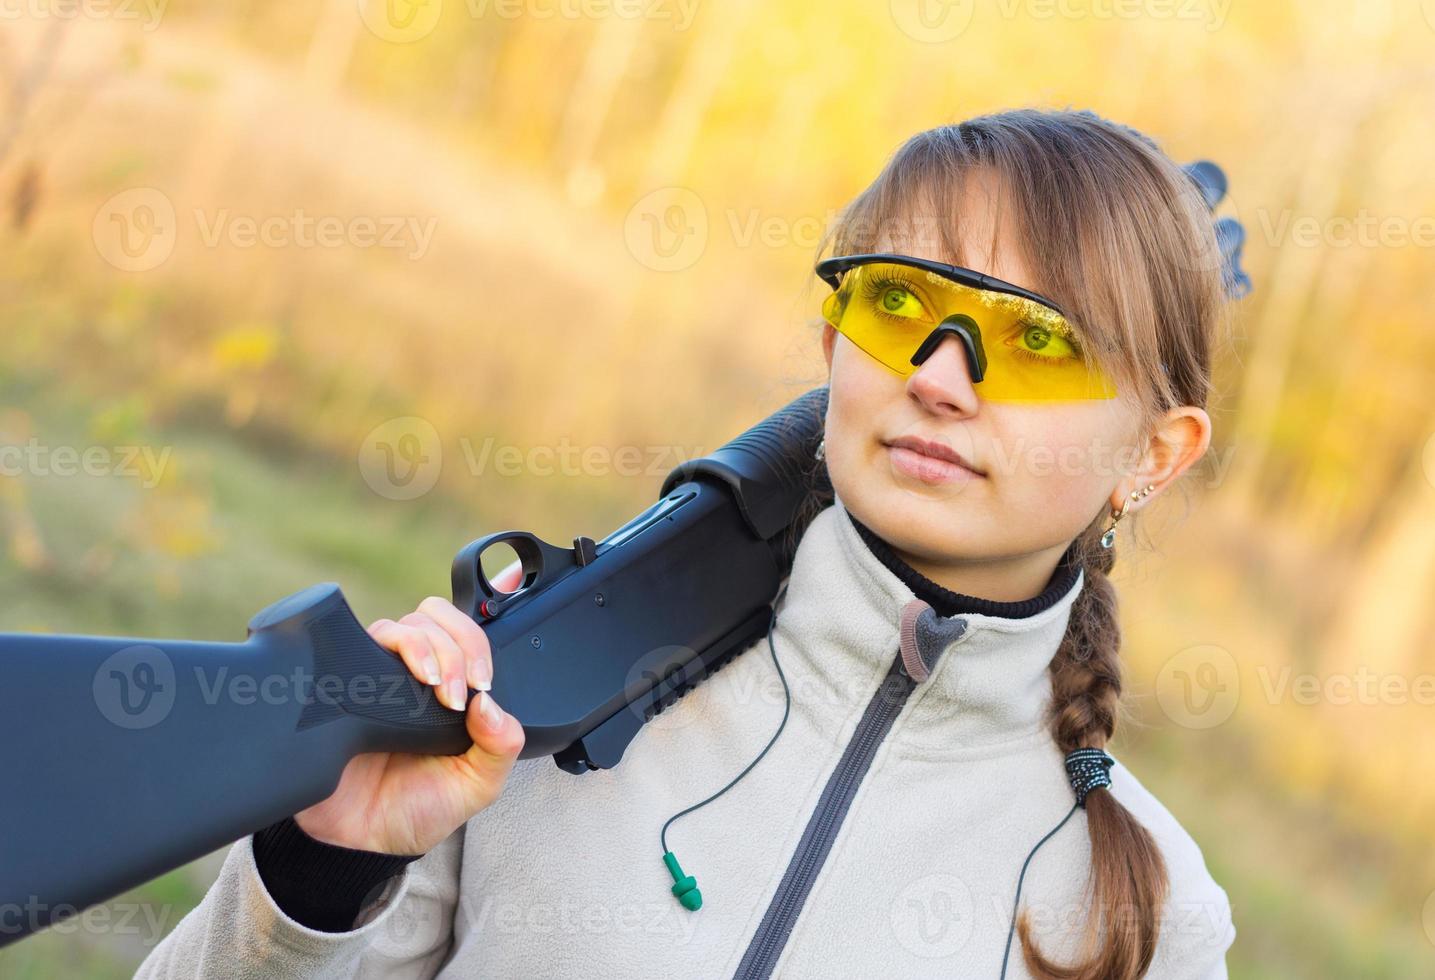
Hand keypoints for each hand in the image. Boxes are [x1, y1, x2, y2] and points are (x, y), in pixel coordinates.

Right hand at [293, 563, 526, 854]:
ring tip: (432, 689)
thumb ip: (500, 746)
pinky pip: (357, 646)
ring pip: (400, 626)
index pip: (467, 636)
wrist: (361, 842)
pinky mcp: (343, 684)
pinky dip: (385, 650)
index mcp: (450, 689)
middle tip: (455, 693)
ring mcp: (376, 677)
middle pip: (433, 618)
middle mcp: (412, 675)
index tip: (481, 685)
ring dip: (425, 647)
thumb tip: (491, 705)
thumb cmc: (417, 809)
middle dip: (453, 646)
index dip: (476, 648)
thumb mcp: (477, 784)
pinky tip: (398, 681)